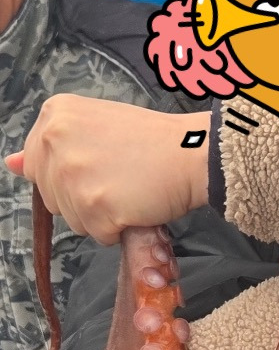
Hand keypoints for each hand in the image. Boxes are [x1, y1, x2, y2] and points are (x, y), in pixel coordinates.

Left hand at [5, 95, 209, 243]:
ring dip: (100, 215)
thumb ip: (50, 146)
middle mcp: (55, 140)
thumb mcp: (93, 128)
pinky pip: (97, 234)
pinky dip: (118, 228)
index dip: (70, 173)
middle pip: (51, 195)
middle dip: (83, 196)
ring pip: (71, 219)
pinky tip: (135, 204)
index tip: (100, 163)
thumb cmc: (150, 141)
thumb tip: (11, 164)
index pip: (36, 164)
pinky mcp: (94, 205)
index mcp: (53, 115)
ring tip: (127, 189)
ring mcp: (72, 174)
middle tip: (118, 177)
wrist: (190, 153)